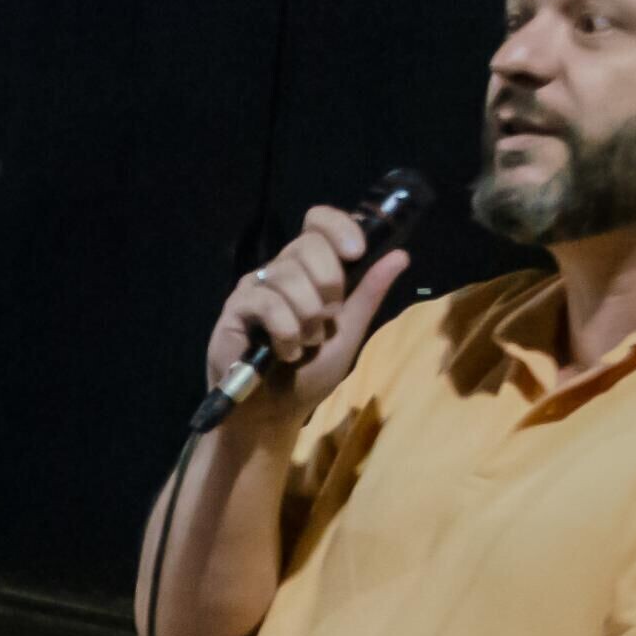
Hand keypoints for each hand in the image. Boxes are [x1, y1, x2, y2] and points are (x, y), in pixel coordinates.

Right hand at [202, 206, 413, 433]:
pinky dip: (284, 330)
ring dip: (307, 317)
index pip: (319, 222)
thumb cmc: (309, 374)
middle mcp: (282, 271)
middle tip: (327, 320)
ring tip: (305, 345)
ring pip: (287, 274)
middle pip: (307, 243)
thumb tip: (400, 254)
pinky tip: (284, 351)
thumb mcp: (348, 334)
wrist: (275, 413)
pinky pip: (266, 301)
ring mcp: (256, 287)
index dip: (338, 227)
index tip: (357, 252)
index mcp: (310, 270)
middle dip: (328, 282)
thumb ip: (368, 294)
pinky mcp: (235, 308)